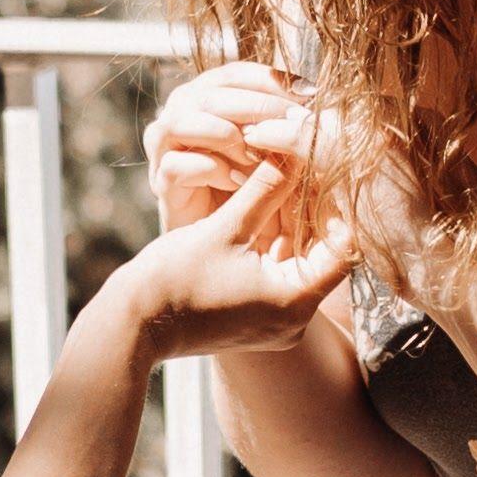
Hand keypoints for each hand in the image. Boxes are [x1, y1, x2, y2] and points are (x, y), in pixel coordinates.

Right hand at [118, 153, 355, 364]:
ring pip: (300, 261)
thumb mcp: (225, 227)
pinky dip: (275, 241)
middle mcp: (293, 319)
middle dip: (311, 210)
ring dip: (292, 223)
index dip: (335, 206)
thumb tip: (293, 152)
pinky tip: (265, 208)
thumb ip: (265, 190)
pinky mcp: (258, 318)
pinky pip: (280, 272)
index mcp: (293, 302)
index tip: (322, 173)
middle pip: (322, 255)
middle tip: (304, 170)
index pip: (342, 248)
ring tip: (284, 183)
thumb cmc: (174, 280)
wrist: (134, 324)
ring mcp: (276, 322)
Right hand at [146, 58, 327, 231]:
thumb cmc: (251, 190)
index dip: (270, 79)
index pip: (234, 74)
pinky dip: (212, 170)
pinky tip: (239, 184)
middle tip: (292, 124)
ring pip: (184, 121)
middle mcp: (180, 115)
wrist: (221, 243)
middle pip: (211, 93)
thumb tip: (316, 100)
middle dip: (257, 106)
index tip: (310, 94)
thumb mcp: (273, 149)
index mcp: (206, 97)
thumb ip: (282, 124)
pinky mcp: (161, 182)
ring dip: (227, 135)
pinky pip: (177, 164)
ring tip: (259, 157)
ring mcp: (165, 149)